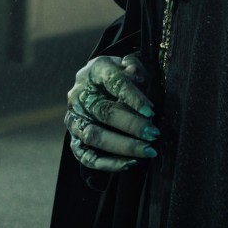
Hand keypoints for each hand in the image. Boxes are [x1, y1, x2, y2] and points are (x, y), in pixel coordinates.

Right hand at [64, 53, 160, 171]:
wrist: (95, 83)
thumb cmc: (120, 75)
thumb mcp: (129, 64)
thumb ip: (135, 69)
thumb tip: (138, 79)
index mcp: (96, 70)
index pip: (114, 82)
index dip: (133, 97)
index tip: (152, 111)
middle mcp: (80, 94)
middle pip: (103, 112)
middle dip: (131, 125)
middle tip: (154, 134)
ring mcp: (74, 118)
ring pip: (94, 136)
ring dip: (123, 146)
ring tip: (148, 151)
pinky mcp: (73, 138)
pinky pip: (86, 156)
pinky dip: (108, 163)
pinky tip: (130, 163)